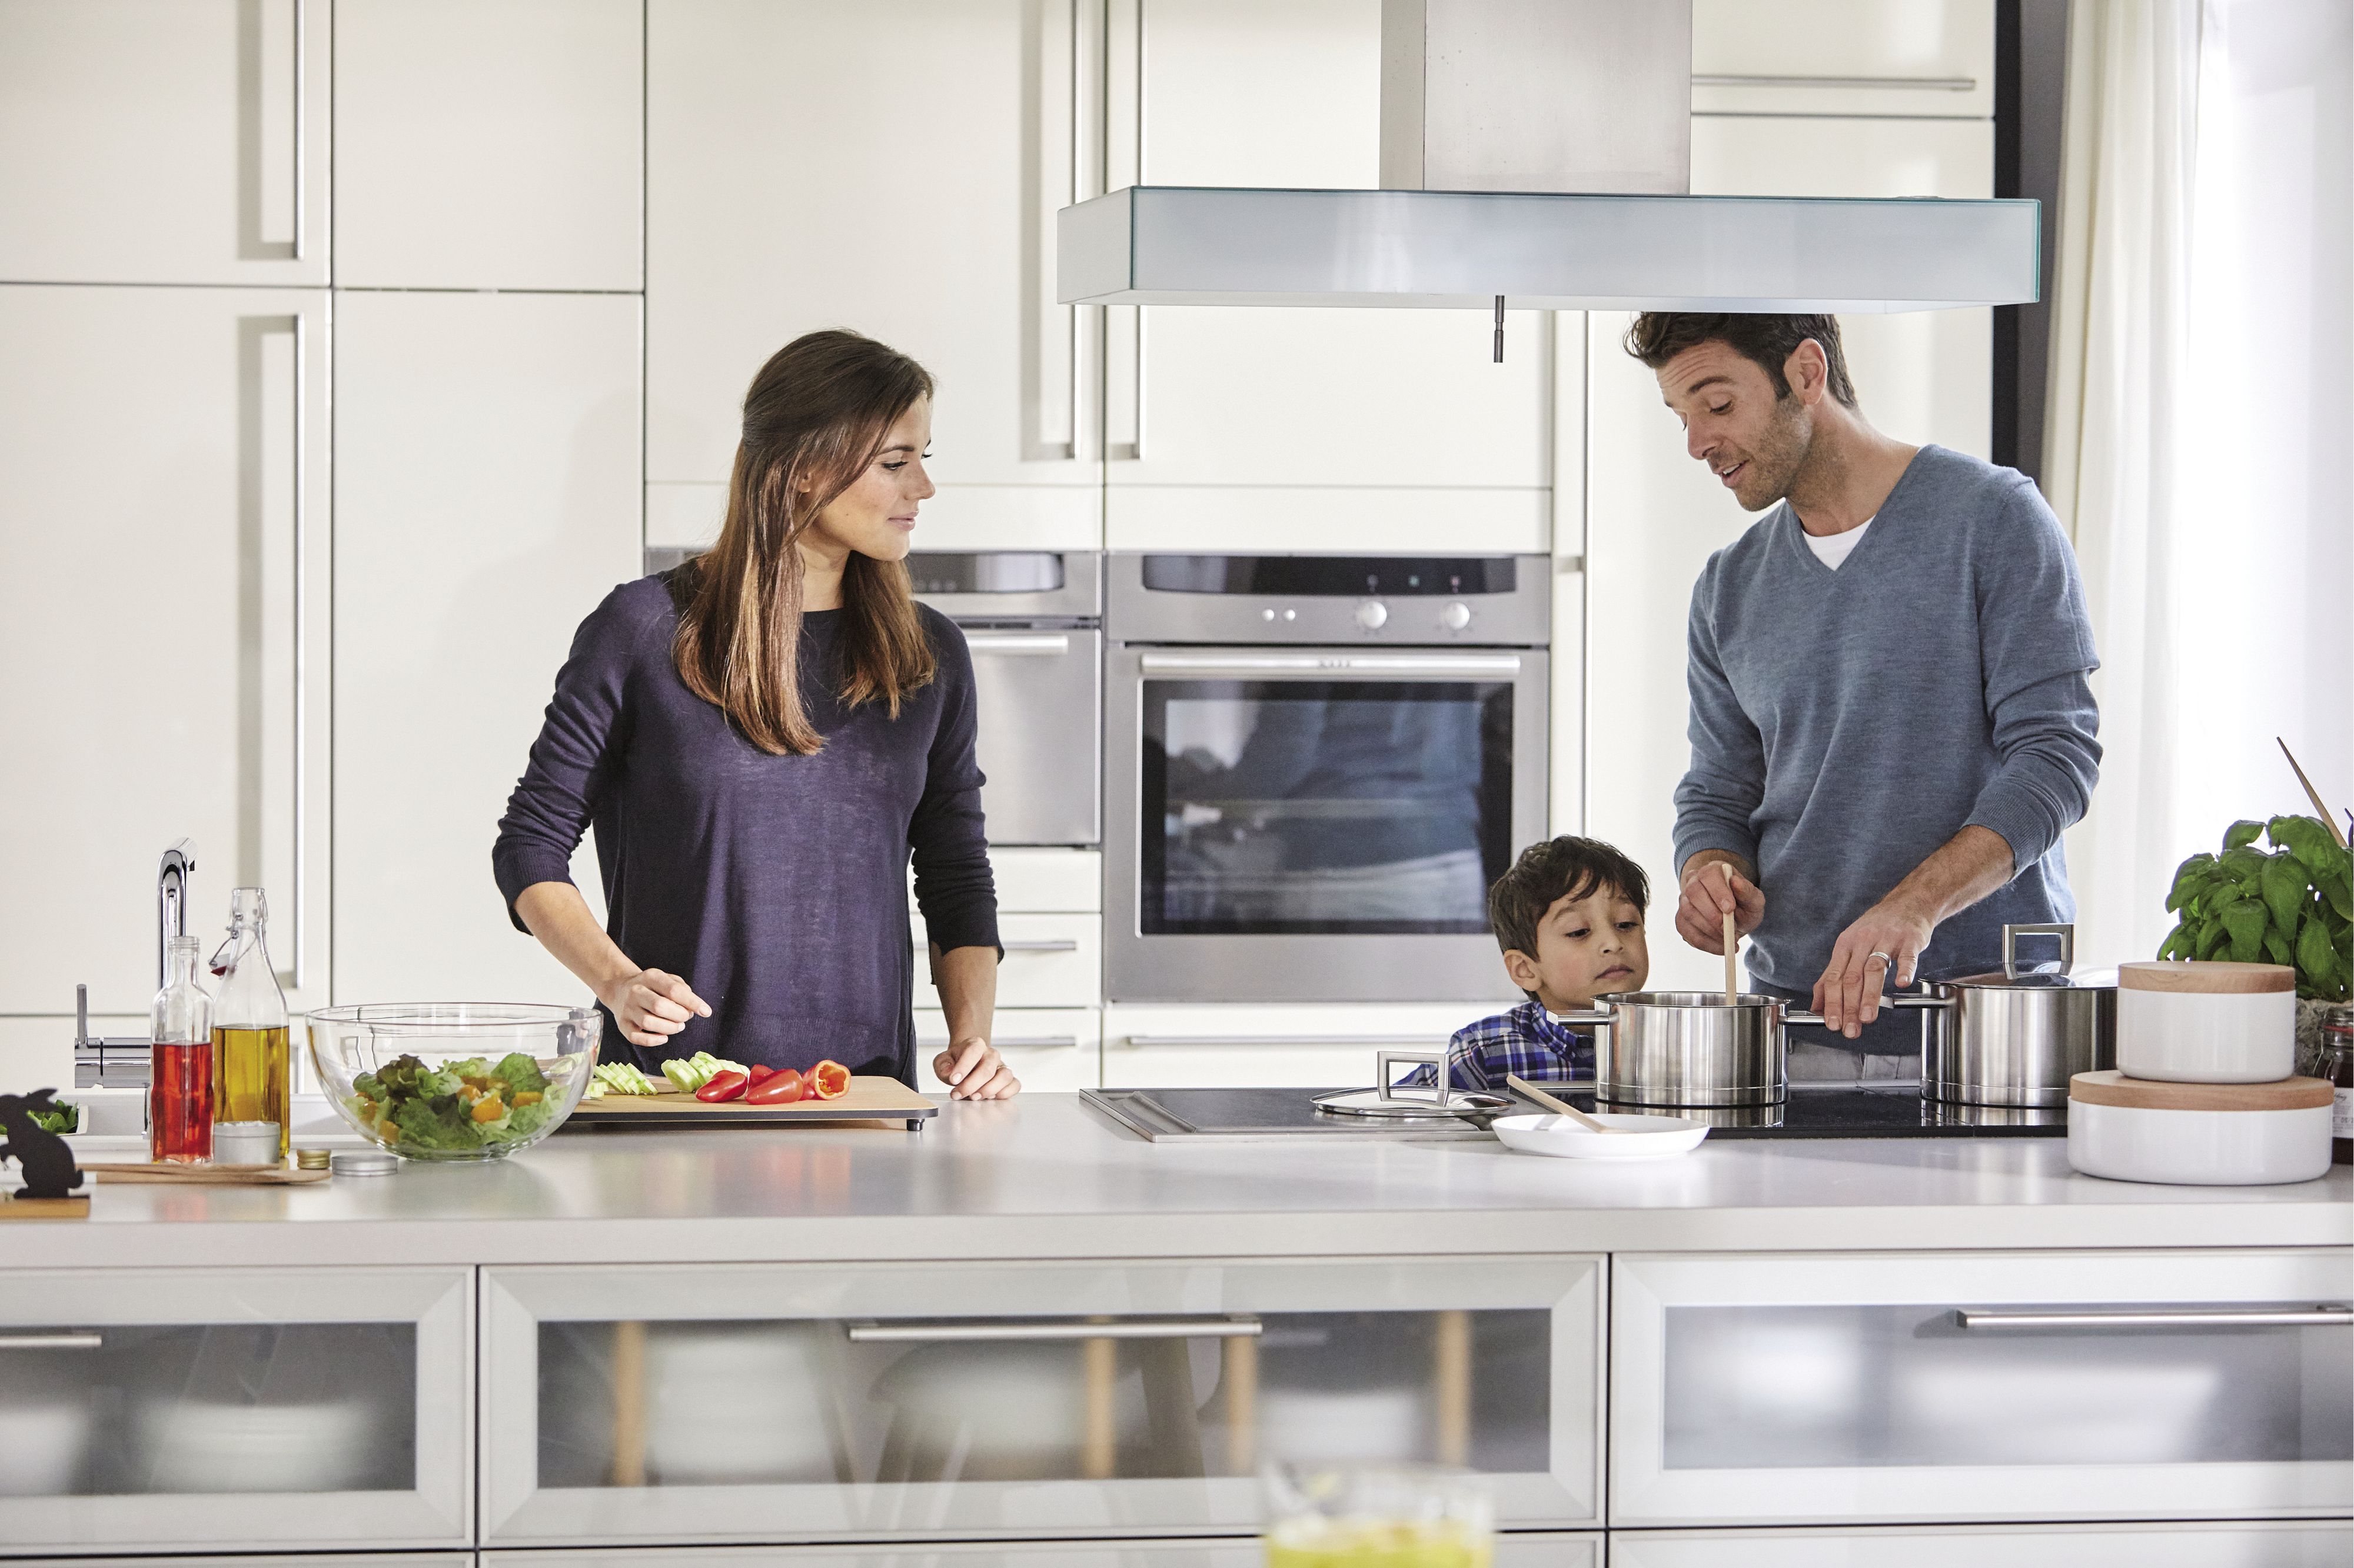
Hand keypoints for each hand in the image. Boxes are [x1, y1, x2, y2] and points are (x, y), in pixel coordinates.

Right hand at [597, 968, 710, 1048]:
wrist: (620, 989)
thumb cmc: (652, 987)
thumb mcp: (667, 979)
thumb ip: (683, 990)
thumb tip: (693, 1008)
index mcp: (651, 977)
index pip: (674, 990)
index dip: (692, 1002)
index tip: (706, 1012)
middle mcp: (636, 991)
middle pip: (660, 1006)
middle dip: (679, 1015)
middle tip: (686, 1017)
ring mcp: (627, 1009)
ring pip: (648, 1023)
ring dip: (669, 1028)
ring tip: (677, 1026)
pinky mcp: (622, 1025)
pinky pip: (636, 1037)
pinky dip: (652, 1041)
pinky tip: (664, 1037)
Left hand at [933, 1037, 1019, 1099]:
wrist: (969, 1063)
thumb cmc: (957, 1062)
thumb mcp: (943, 1061)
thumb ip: (943, 1066)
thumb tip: (951, 1074)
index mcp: (975, 1045)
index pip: (973, 1051)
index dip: (963, 1066)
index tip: (954, 1080)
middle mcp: (991, 1054)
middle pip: (987, 1068)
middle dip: (971, 1084)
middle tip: (959, 1094)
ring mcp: (1002, 1067)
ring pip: (1004, 1076)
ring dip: (988, 1090)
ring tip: (974, 1097)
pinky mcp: (1009, 1079)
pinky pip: (1015, 1085)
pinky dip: (1004, 1094)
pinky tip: (990, 1098)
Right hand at [1676, 858, 1764, 954]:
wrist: (1735, 918)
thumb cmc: (1745, 906)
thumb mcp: (1754, 899)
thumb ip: (1748, 892)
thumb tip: (1736, 882)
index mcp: (1713, 871)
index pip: (1708, 875)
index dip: (1717, 891)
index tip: (1730, 909)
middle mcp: (1694, 882)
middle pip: (1694, 893)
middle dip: (1712, 915)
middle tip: (1729, 931)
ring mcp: (1684, 900)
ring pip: (1688, 913)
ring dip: (1709, 931)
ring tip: (1730, 940)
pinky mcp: (1681, 919)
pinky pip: (1686, 932)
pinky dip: (1705, 943)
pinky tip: (1721, 948)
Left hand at [1811, 898, 1934, 1037]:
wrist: (1908, 903)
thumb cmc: (1877, 928)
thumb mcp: (1849, 946)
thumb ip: (1833, 976)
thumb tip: (1816, 1004)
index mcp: (1845, 945)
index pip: (1834, 978)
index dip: (1831, 1003)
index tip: (1831, 1023)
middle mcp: (1863, 941)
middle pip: (1852, 978)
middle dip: (1848, 1006)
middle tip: (1849, 1029)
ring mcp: (1887, 939)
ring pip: (1874, 969)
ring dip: (1870, 995)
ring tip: (1867, 1017)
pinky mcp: (1910, 939)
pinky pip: (1907, 956)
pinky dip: (1905, 969)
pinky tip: (1902, 983)